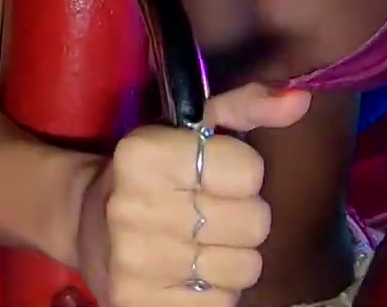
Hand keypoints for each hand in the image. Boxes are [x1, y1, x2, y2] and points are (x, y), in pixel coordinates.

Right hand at [78, 82, 312, 305]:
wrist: (86, 225)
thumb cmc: (151, 174)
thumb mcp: (188, 129)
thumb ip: (244, 108)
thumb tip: (300, 100)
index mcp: (143, 153)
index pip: (250, 171)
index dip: (240, 174)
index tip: (210, 175)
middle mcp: (133, 207)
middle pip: (255, 222)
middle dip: (241, 219)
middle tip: (208, 214)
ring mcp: (134, 262)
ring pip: (245, 269)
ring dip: (231, 260)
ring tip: (199, 246)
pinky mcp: (139, 305)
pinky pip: (222, 306)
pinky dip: (214, 294)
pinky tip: (187, 275)